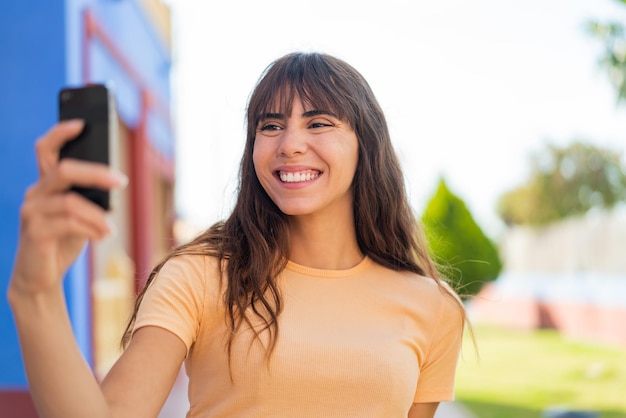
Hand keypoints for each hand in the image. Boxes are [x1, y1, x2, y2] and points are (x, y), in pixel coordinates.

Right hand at [9, 120, 126, 296]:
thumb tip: (114, 179)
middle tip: (123, 181)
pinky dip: (91, 229)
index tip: (82, 123)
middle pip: (64, 170)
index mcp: (46, 184)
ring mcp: (31, 212)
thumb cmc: (63, 241)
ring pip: (71, 202)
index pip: (46, 149)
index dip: (61, 132)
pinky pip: (69, 224)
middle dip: (96, 173)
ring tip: (111, 229)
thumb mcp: (80, 215)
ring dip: (98, 216)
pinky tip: (102, 236)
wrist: (41, 277)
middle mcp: (35, 193)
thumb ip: (88, 196)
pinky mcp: (34, 233)